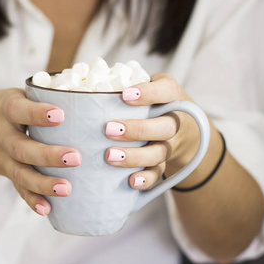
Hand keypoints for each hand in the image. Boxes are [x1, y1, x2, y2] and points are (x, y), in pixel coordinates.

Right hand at [0, 88, 80, 215]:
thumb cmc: (4, 109)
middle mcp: (0, 134)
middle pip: (21, 148)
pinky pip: (17, 188)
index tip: (60, 115)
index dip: (38, 113)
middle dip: (48, 155)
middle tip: (75, 157)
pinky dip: (31, 200)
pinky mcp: (5, 172)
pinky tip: (47, 209)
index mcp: (5, 108)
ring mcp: (1, 157)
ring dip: (43, 183)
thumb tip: (85, 97)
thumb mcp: (16, 96)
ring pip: (20, 173)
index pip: (19, 110)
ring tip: (67, 189)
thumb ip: (42, 98)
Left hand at [104, 73, 199, 188]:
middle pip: (165, 127)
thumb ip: (122, 83)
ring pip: (160, 152)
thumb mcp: (145, 84)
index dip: (149, 93)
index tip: (125, 95)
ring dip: (135, 156)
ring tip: (110, 155)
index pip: (167, 91)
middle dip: (137, 129)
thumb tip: (78, 86)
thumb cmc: (150, 101)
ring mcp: (171, 144)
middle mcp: (175, 120)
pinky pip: (159, 173)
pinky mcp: (165, 163)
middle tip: (109, 129)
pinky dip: (146, 178)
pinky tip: (131, 180)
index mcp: (171, 96)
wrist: (185, 127)